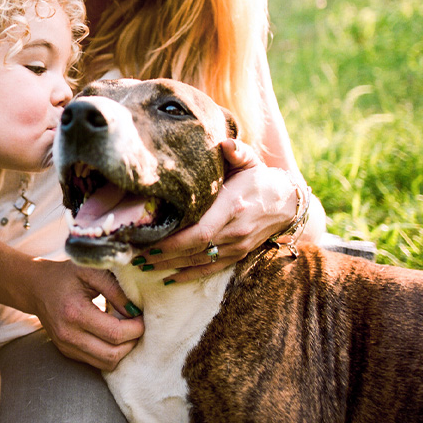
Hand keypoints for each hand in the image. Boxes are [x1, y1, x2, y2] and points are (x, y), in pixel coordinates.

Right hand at [28, 258, 143, 371]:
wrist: (36, 287)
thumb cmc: (65, 275)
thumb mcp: (91, 271)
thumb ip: (115, 289)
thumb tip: (135, 311)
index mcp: (74, 312)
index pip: (115, 333)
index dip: (136, 328)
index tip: (142, 316)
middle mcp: (68, 335)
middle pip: (112, 354)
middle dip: (132, 342)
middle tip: (137, 324)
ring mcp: (66, 347)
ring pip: (106, 363)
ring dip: (123, 350)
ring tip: (126, 330)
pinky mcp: (67, 352)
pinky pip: (97, 362)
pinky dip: (110, 352)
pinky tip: (112, 335)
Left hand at [141, 139, 296, 281]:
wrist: (287, 203)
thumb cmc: (259, 178)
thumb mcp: (249, 160)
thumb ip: (236, 151)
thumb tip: (225, 143)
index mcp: (232, 207)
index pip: (201, 230)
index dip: (174, 241)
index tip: (149, 240)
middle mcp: (235, 230)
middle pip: (195, 249)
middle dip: (164, 255)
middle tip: (136, 256)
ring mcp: (237, 246)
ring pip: (200, 261)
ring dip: (171, 266)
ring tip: (144, 265)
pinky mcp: (238, 255)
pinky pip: (212, 269)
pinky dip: (189, 275)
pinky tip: (169, 279)